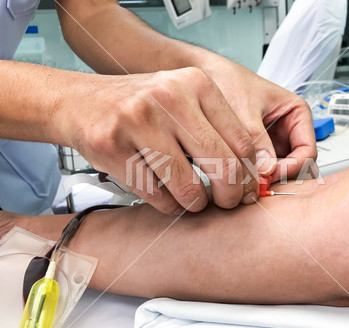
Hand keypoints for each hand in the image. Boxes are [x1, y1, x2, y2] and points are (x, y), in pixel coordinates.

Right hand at [53, 68, 258, 214]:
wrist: (81, 101)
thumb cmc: (140, 106)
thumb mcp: (183, 101)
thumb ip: (216, 129)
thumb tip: (248, 175)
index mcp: (196, 84)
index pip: (242, 141)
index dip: (250, 175)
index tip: (248, 190)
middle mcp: (170, 97)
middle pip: (222, 164)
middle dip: (230, 195)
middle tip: (226, 203)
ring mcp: (138, 120)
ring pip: (187, 185)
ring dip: (195, 204)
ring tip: (193, 201)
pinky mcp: (112, 146)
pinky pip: (155, 194)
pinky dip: (167, 204)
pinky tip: (167, 197)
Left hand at [201, 56, 316, 181]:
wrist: (206, 76)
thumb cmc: (229, 80)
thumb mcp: (244, 109)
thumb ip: (256, 139)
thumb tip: (267, 169)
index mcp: (297, 114)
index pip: (308, 151)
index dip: (293, 168)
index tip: (270, 175)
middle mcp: (289, 130)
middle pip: (297, 166)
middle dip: (281, 177)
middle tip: (260, 184)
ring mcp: (274, 142)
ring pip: (281, 172)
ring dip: (268, 180)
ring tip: (248, 182)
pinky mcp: (258, 151)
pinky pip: (264, 171)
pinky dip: (256, 178)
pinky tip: (243, 178)